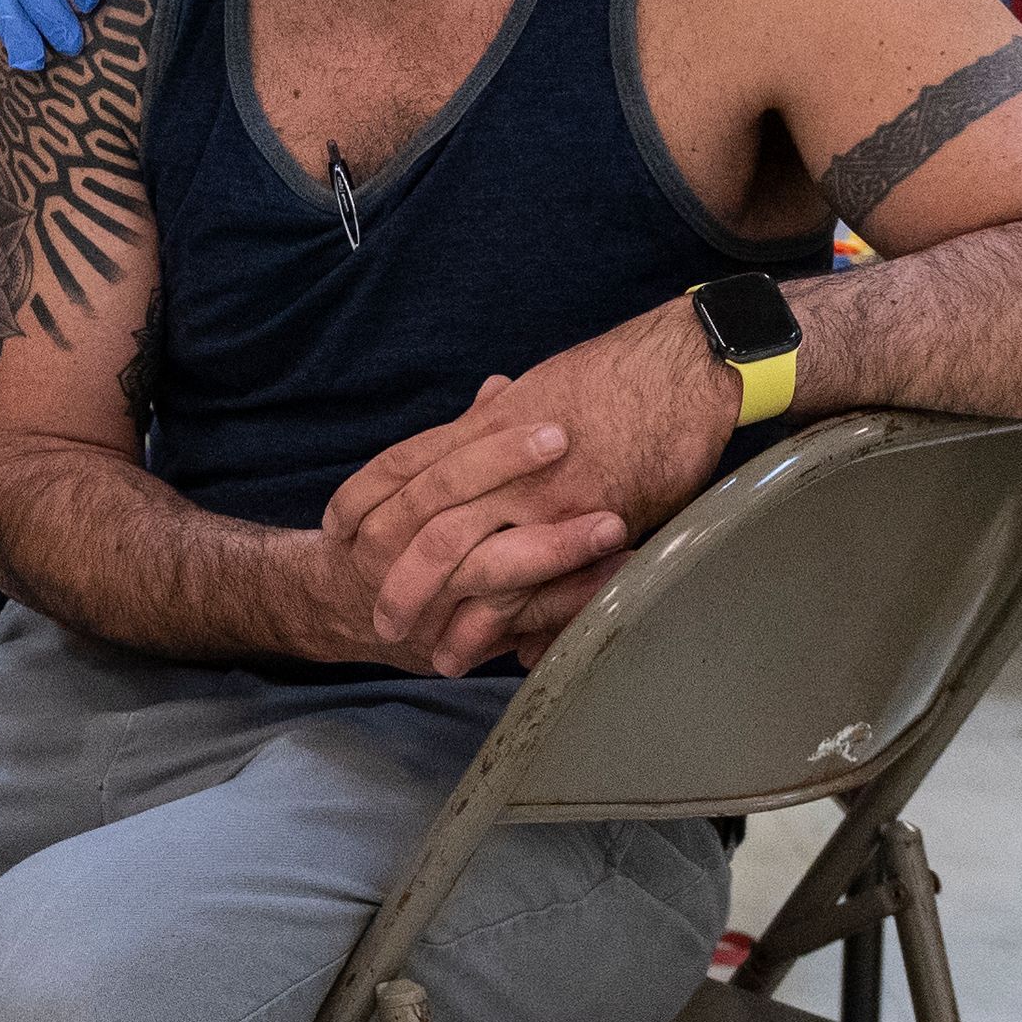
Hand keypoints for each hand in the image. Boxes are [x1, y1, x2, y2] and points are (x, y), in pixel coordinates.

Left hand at [318, 308, 740, 671]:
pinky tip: (500, 652)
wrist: (685, 363)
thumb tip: (484, 400)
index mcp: (485, 425)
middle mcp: (501, 462)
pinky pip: (541, 580)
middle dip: (397, 580)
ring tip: (435, 657)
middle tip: (380, 620)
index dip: (361, 500)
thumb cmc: (619, 374)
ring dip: (451, 617)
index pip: (401, 465)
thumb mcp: (544, 387)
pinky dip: (515, 620)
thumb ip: (506, 411)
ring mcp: (543, 494)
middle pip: (424, 529)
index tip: (335, 530)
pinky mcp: (588, 520)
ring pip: (473, 564)